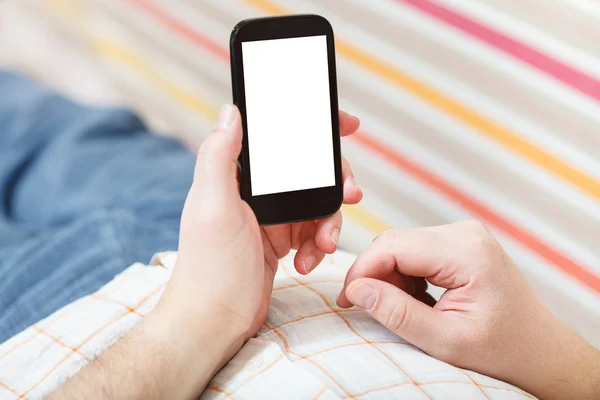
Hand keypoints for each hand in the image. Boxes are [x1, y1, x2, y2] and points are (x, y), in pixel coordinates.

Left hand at [158, 104, 360, 342]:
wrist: (215, 321)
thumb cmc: (209, 269)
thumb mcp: (213, 207)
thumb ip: (219, 157)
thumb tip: (231, 111)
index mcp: (236, 175)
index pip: (277, 138)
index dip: (310, 127)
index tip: (343, 125)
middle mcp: (254, 191)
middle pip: (307, 170)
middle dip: (334, 182)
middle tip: (352, 194)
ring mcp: (270, 216)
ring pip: (316, 203)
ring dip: (329, 221)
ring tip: (325, 244)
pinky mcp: (281, 240)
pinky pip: (313, 231)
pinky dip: (318, 244)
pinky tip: (306, 262)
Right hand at [337, 221, 599, 399]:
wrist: (541, 350)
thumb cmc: (503, 351)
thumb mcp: (446, 341)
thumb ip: (397, 313)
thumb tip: (355, 289)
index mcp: (466, 252)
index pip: (393, 246)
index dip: (362, 271)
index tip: (346, 301)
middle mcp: (465, 233)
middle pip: (394, 241)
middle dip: (373, 274)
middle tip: (365, 308)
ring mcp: (463, 235)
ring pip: (401, 246)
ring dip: (389, 277)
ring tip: (400, 310)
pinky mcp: (459, 243)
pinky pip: (415, 251)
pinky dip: (404, 275)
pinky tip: (415, 300)